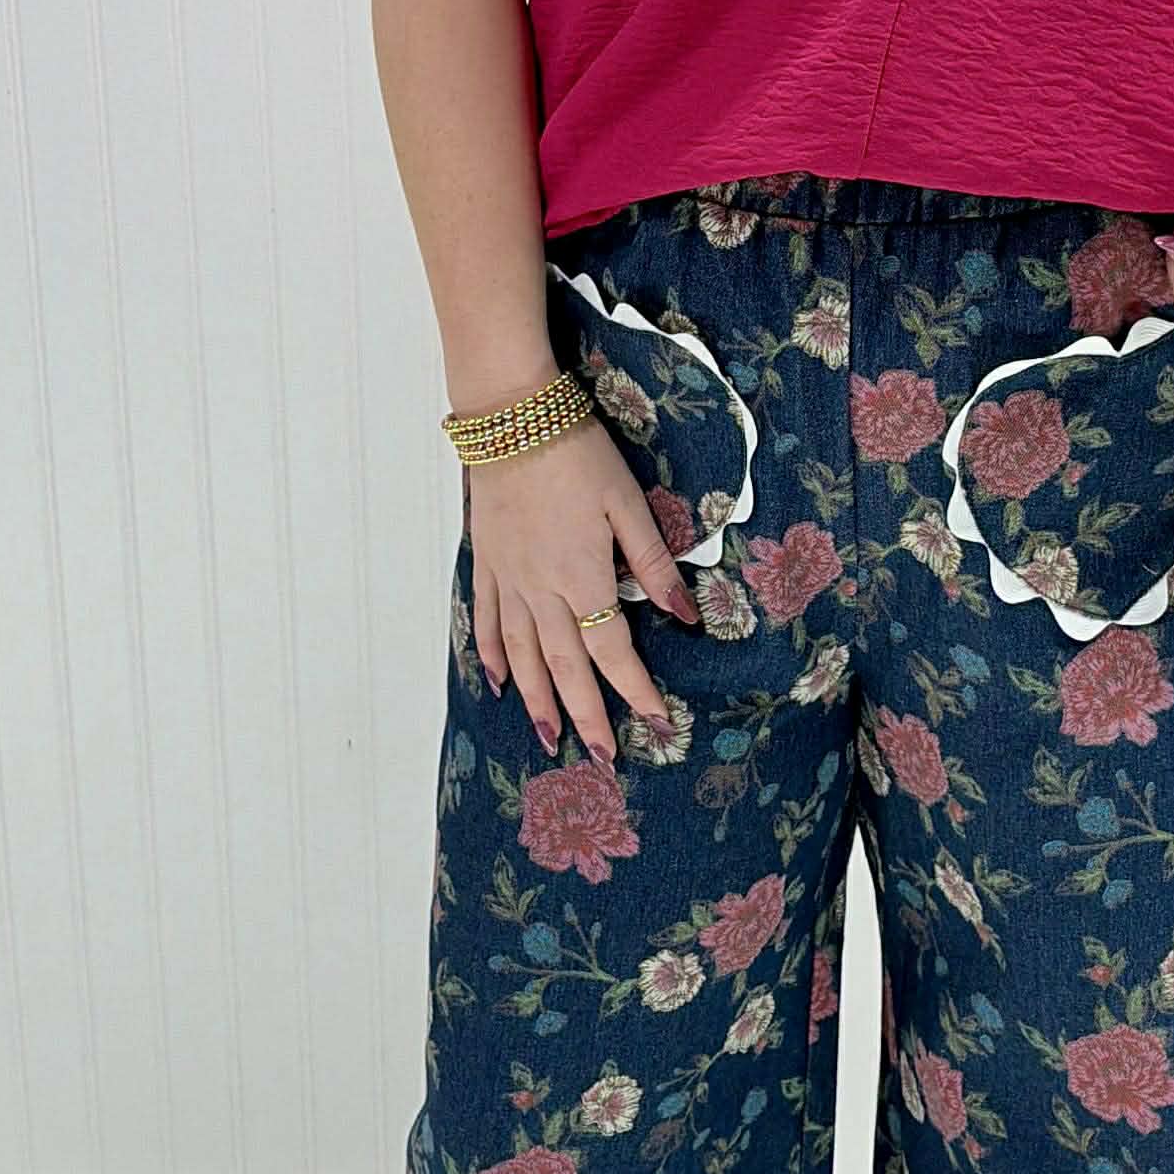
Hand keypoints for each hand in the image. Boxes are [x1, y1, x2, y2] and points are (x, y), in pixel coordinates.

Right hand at [465, 418, 701, 762]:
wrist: (511, 416)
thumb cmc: (577, 452)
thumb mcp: (629, 504)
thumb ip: (654, 564)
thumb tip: (686, 616)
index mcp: (583, 578)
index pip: (613, 651)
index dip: (635, 690)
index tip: (655, 723)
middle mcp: (541, 591)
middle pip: (565, 667)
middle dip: (585, 715)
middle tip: (600, 757)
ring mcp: (508, 579)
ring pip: (522, 656)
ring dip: (536, 699)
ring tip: (547, 735)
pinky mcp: (486, 562)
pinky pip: (487, 621)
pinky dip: (492, 656)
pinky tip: (499, 681)